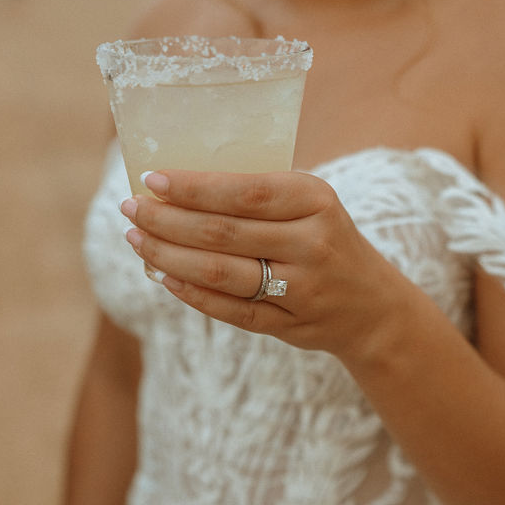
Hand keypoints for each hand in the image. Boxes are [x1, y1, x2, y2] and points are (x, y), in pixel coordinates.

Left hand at [119, 168, 409, 359]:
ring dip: (169, 257)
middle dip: (168, 220)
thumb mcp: (312, 205)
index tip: (152, 179)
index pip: (246, 191)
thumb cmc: (327, 240)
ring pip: (221, 273)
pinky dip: (191, 293)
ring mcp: (302, 289)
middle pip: (224, 233)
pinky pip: (230, 310)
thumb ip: (261, 195)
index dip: (194, 187)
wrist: (373, 306)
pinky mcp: (289, 325)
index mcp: (317, 201)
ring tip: (136, 240)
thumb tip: (179, 185)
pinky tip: (162, 276)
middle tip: (131, 208)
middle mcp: (312, 244)